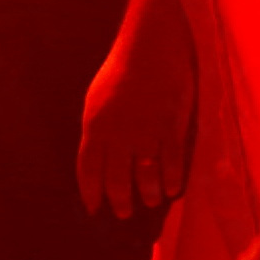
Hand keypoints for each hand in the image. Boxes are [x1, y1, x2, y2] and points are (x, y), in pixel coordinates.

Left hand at [74, 0, 191, 219]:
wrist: (150, 46)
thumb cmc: (121, 72)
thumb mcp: (96, 100)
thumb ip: (96, 131)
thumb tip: (96, 161)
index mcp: (95, 124)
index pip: (88, 169)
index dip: (91, 192)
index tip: (93, 209)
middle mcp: (118, 133)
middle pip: (117, 179)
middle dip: (119, 201)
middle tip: (123, 212)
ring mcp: (145, 131)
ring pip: (146, 177)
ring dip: (148, 195)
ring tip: (150, 202)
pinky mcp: (171, 127)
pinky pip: (172, 164)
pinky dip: (171, 181)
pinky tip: (172, 190)